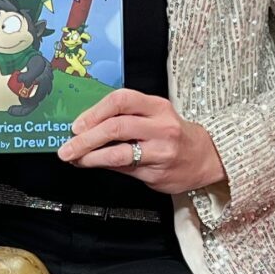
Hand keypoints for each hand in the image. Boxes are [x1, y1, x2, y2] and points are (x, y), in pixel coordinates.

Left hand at [57, 89, 226, 193]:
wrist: (206, 157)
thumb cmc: (173, 133)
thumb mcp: (155, 115)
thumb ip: (125, 117)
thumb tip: (86, 125)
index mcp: (157, 106)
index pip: (121, 100)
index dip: (94, 112)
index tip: (76, 124)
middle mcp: (161, 127)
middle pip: (116, 127)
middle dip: (85, 138)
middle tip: (67, 147)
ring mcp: (161, 151)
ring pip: (118, 153)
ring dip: (91, 157)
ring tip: (76, 158)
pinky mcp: (157, 173)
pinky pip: (125, 169)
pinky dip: (104, 167)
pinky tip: (93, 165)